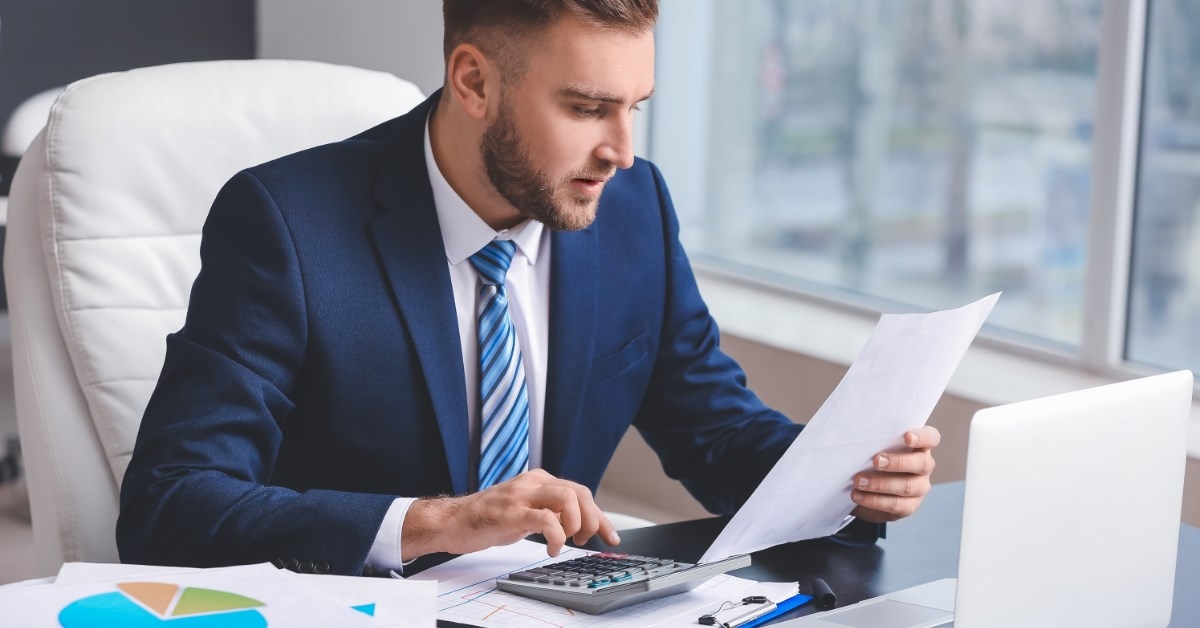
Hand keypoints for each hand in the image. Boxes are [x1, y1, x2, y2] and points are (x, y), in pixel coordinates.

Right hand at [401, 469, 619, 560]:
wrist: (453, 520)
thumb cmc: (488, 518)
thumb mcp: (525, 509)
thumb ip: (549, 509)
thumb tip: (578, 523)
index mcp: (539, 480)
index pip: (580, 491)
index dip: (599, 515)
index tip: (609, 534)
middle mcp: (534, 482)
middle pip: (580, 492)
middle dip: (593, 519)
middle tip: (587, 540)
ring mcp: (522, 495)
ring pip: (568, 499)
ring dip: (576, 524)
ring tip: (567, 541)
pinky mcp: (512, 513)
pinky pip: (546, 520)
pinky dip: (557, 537)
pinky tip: (552, 549)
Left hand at [850, 425, 939, 522]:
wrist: (867, 489)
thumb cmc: (872, 459)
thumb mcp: (873, 447)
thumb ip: (874, 440)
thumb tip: (855, 432)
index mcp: (919, 446)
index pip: (931, 438)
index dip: (922, 437)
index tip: (906, 437)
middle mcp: (924, 466)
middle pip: (922, 463)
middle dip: (898, 462)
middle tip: (875, 461)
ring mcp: (920, 487)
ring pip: (908, 486)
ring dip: (880, 484)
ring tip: (858, 481)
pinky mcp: (910, 506)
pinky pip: (896, 504)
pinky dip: (874, 500)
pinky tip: (858, 495)